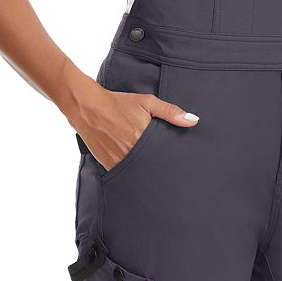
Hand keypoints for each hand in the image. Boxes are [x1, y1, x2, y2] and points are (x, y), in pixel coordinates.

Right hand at [72, 86, 199, 171]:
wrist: (88, 107)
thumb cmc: (118, 103)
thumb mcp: (147, 102)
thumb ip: (170, 112)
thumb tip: (193, 120)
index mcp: (144, 138)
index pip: (165, 157)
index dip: (172, 163)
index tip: (180, 167)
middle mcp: (132, 152)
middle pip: (153, 168)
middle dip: (161, 171)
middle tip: (172, 178)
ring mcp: (119, 160)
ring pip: (138, 174)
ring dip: (146, 174)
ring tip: (156, 178)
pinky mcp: (108, 165)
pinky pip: (124, 174)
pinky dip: (131, 173)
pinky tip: (137, 173)